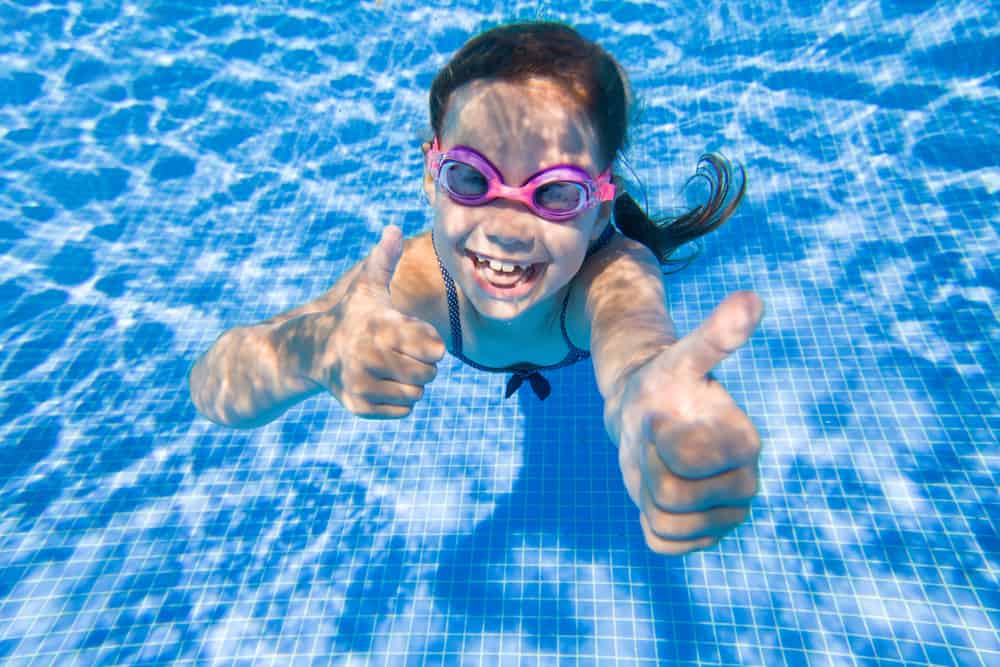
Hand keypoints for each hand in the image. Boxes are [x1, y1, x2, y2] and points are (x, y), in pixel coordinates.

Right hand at [307, 225, 445, 418]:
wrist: (312, 351)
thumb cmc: (352, 315)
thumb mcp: (367, 287)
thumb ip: (384, 260)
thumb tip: (394, 229)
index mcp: (381, 326)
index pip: (435, 347)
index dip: (430, 342)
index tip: (413, 336)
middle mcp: (369, 355)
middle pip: (429, 373)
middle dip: (423, 365)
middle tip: (402, 354)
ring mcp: (362, 383)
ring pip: (417, 393)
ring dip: (411, 384)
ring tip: (391, 369)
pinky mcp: (358, 406)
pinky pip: (403, 410)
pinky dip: (398, 401)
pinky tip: (381, 384)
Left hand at [605, 291, 764, 554]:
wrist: (645, 417)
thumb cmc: (664, 385)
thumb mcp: (681, 358)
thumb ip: (715, 336)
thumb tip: (753, 298)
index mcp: (746, 444)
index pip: (685, 459)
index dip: (658, 437)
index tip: (663, 416)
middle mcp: (745, 485)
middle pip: (670, 496)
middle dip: (648, 464)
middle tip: (654, 443)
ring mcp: (727, 517)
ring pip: (664, 522)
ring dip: (644, 491)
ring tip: (655, 465)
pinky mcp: (703, 540)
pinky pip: (663, 543)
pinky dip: (646, 520)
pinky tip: (656, 492)